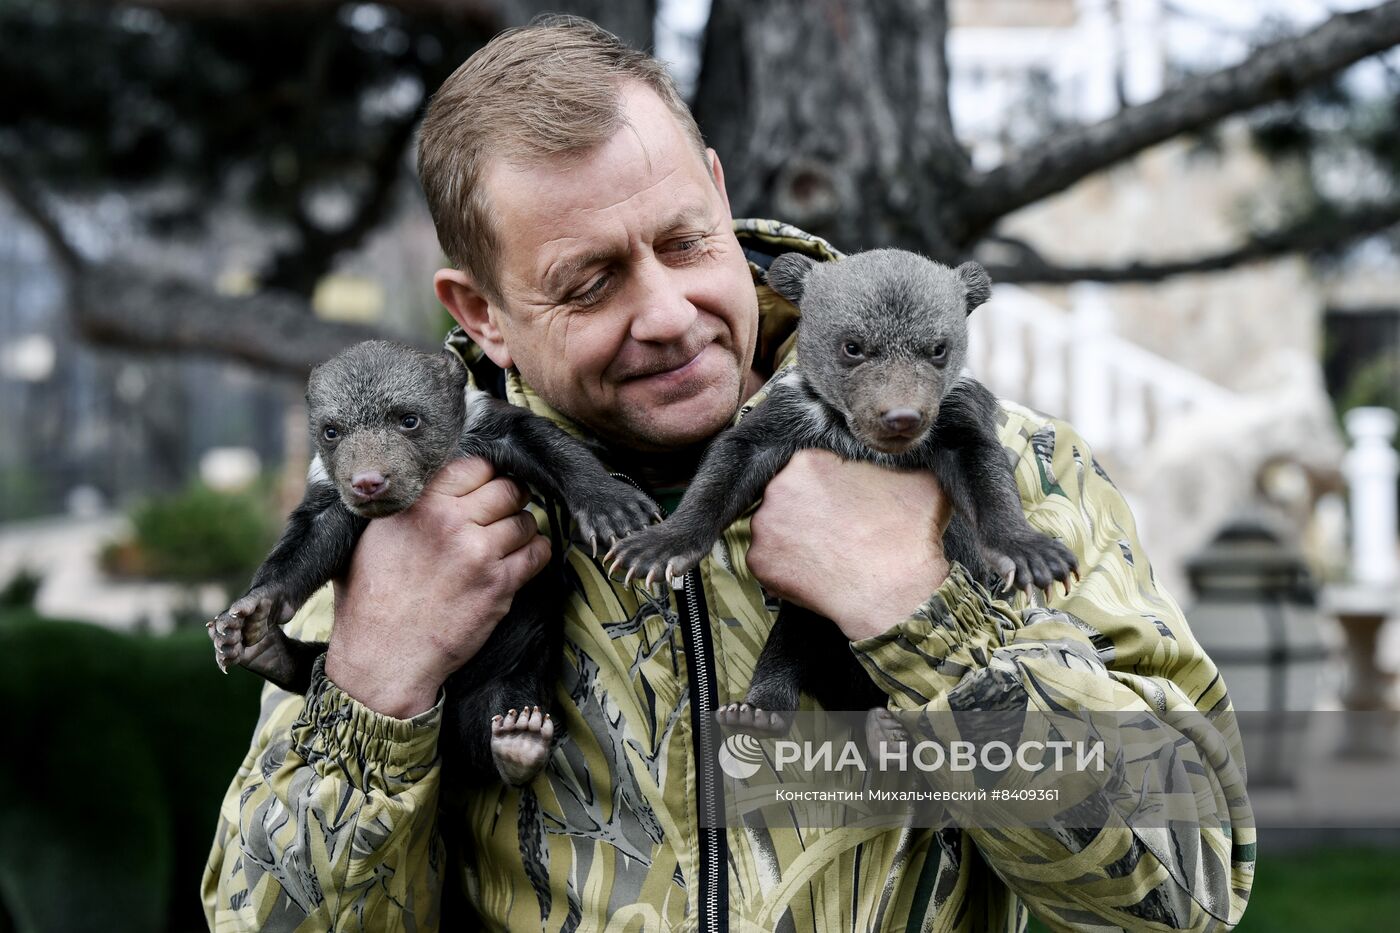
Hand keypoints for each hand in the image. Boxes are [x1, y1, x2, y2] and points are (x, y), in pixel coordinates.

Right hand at [324, 457, 551, 717]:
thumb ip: (408, 503)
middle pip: (508, 489)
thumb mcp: (374, 535)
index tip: (482, 491)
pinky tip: (517, 562)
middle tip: (500, 516)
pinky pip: (538, 552)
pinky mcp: (499, 585)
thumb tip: (432, 479)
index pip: (476, 466)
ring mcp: (478, 553)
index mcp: (419, 503)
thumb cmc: (370, 598)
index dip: (484, 478)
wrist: (381, 658)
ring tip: (504, 544)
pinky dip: (534, 553)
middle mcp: (450, 522)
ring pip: (526, 521)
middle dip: (508, 501)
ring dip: (521, 530)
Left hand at [746, 450, 951, 640]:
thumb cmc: (909, 534)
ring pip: (776, 529)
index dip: (829, 489)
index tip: (843, 504)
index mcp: (808, 462)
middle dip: (807, 512)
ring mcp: (764, 527)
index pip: (810, 470)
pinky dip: (786, 570)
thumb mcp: (918, 479)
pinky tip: (814, 573)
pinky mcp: (759, 564)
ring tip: (826, 553)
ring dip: (794, 539)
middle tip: (834, 531)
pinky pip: (768, 563)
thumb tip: (903, 456)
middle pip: (788, 497)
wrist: (898, 590)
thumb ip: (898, 462)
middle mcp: (777, 489)